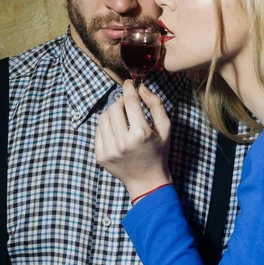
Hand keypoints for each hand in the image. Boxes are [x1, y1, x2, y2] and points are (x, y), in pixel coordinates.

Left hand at [95, 80, 171, 200]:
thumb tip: (141, 88)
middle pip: (114, 107)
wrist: (147, 181)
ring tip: (121, 117)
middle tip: (127, 104)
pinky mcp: (101, 156)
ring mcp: (109, 150)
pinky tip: (115, 129)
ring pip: (103, 117)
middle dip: (121, 101)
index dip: (128, 88)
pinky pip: (98, 131)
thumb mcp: (165, 128)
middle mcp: (123, 142)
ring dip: (112, 112)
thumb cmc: (159, 152)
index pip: (130, 101)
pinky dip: (105, 125)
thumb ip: (155, 105)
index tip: (128, 83)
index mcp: (141, 133)